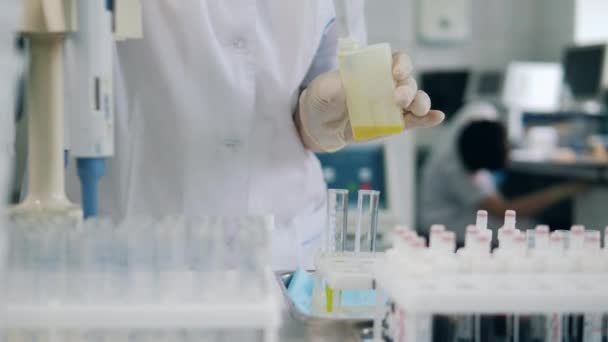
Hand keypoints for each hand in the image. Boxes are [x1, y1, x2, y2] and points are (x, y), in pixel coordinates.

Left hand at [298, 51, 444, 151]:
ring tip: (417, 110)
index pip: (396, 60)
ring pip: (415, 101)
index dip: (400, 64)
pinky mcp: (393, 124)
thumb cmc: (322, 99)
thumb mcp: (323, 89)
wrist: (318, 125)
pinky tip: (437, 118)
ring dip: (420, 103)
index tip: (394, 73)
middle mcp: (388, 84)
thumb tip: (347, 86)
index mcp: (375, 69)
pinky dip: (427, 119)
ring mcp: (392, 105)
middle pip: (408, 82)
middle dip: (407, 89)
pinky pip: (414, 121)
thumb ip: (335, 85)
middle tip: (397, 98)